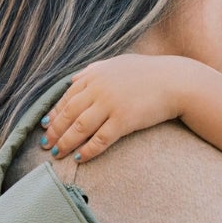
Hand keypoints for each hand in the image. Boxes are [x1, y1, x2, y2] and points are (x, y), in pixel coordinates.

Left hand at [41, 54, 202, 164]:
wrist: (176, 81)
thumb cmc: (148, 73)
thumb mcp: (117, 64)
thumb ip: (94, 71)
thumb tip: (73, 80)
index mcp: (94, 75)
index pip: (66, 97)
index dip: (54, 114)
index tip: (46, 127)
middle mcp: (98, 89)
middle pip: (69, 114)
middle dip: (55, 131)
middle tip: (46, 145)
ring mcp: (110, 105)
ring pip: (80, 128)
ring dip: (66, 142)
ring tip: (58, 154)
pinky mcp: (124, 120)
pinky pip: (101, 139)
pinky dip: (88, 150)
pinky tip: (81, 158)